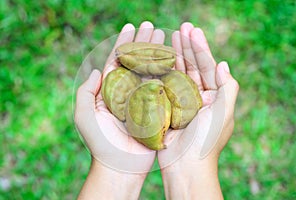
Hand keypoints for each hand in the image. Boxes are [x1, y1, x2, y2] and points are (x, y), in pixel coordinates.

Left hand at [75, 21, 165, 198]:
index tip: (132, 27)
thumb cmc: (100, 143)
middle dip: (143, 43)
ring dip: (157, 53)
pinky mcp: (156, 109)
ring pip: (151, 72)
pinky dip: (167, 72)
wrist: (120, 167)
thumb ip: (85, 91)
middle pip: (136, 62)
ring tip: (164, 36)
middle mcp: (127, 93)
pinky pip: (162, 87)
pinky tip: (174, 58)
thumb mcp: (84, 116)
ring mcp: (142, 100)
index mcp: (110, 91)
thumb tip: (97, 70)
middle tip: (152, 26)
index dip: (124, 44)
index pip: (117, 62)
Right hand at [157, 23, 238, 198]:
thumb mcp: (224, 114)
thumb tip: (223, 64)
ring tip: (169, 37)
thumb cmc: (205, 142)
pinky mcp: (167, 109)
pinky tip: (157, 59)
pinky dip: (161, 72)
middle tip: (181, 27)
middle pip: (192, 67)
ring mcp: (181, 103)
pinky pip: (164, 87)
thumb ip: (228, 88)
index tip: (193, 30)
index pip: (207, 67)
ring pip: (178, 74)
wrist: (185, 168)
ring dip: (175, 56)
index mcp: (214, 98)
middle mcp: (198, 98)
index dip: (200, 48)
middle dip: (187, 47)